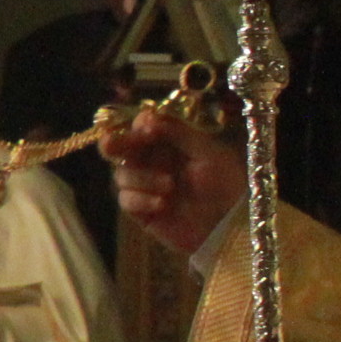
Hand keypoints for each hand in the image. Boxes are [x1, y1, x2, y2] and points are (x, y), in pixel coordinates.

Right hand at [103, 108, 242, 258]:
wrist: (230, 225)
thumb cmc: (226, 184)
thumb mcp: (208, 152)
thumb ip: (179, 132)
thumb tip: (146, 116)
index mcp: (169, 143)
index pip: (143, 126)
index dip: (139, 125)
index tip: (147, 129)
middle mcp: (153, 161)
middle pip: (122, 147)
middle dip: (115, 143)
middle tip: (110, 143)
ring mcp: (145, 186)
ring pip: (122, 174)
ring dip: (142, 178)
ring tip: (169, 187)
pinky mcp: (141, 210)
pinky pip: (125, 200)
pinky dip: (140, 200)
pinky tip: (162, 204)